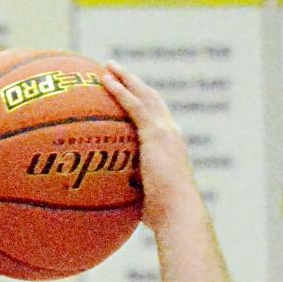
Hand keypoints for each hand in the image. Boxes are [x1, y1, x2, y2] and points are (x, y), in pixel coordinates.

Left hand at [101, 62, 198, 230]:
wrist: (178, 213)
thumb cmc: (161, 215)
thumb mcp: (143, 198)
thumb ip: (129, 192)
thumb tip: (106, 201)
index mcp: (169, 147)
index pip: (155, 117)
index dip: (141, 102)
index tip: (126, 92)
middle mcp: (171, 134)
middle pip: (151, 99)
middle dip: (133, 82)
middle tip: (114, 69)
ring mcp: (165, 132)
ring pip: (144, 96)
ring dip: (125, 78)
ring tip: (107, 66)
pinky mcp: (157, 135)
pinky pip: (134, 106)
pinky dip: (120, 91)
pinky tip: (105, 80)